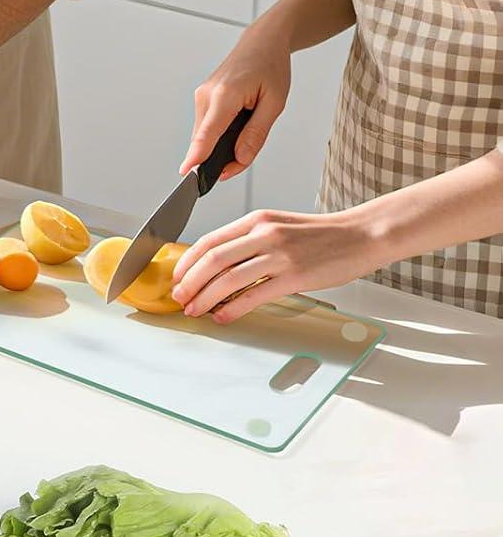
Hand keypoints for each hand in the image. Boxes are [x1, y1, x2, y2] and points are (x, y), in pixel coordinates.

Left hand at [170, 206, 380, 321]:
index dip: (187, 262)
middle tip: (179, 297)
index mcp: (255, 220)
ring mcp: (279, 254)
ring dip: (206, 297)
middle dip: (190, 282)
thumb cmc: (319, 235)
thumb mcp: (277, 227)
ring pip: (229, 277)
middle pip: (213, 259)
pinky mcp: (295, 276)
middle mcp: (263, 234)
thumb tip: (218, 265)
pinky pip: (255, 294)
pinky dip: (234, 307)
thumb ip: (249, 241)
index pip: (209, 240)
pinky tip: (224, 316)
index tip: (177, 277)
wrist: (360, 235)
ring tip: (195, 310)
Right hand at [180, 23, 292, 181]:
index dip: (197, 156)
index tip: (187, 174)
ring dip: (220, 147)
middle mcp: (206, 95)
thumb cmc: (270, 67)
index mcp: (225, 95)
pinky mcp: (202, 98)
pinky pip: (207, 126)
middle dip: (220, 159)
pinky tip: (236, 131)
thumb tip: (241, 158)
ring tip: (246, 140)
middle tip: (242, 164)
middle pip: (205, 139)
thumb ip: (256, 133)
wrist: (261, 43)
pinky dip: (218, 136)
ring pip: (205, 134)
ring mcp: (201, 96)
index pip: (208, 133)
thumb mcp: (274, 103)